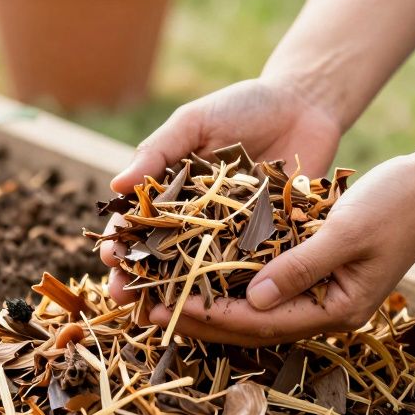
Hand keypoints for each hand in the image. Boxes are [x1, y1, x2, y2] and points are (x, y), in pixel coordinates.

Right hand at [100, 78, 343, 302]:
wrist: (304, 104)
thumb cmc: (242, 106)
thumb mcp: (195, 122)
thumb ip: (159, 151)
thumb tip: (116, 185)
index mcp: (173, 191)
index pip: (139, 222)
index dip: (122, 241)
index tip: (109, 256)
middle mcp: (199, 219)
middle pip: (162, 255)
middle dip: (140, 278)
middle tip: (123, 296)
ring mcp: (233, 234)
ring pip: (200, 271)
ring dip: (178, 293)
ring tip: (160, 310)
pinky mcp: (269, 241)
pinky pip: (249, 268)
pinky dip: (233, 289)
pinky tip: (219, 308)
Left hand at [140, 154, 414, 345]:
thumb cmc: (396, 205)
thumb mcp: (345, 232)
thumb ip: (300, 267)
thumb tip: (251, 299)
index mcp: (337, 311)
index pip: (260, 322)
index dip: (209, 314)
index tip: (165, 306)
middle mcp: (325, 308)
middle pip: (249, 321)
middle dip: (196, 314)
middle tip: (144, 308)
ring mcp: (321, 290)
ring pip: (251, 302)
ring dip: (206, 296)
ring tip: (159, 290)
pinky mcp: (316, 265)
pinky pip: (264, 277)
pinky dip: (229, 272)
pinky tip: (196, 262)